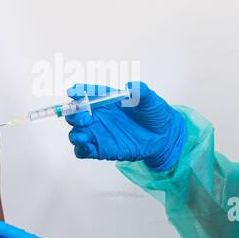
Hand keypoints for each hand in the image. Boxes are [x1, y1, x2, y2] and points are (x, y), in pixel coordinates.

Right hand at [65, 81, 186, 170]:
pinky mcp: (101, 149)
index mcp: (106, 99)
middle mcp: (99, 115)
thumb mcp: (150, 99)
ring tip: (83, 135)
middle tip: (84, 117)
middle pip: (76, 114)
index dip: (78, 91)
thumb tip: (130, 86)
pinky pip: (83, 151)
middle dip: (74, 114)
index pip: (87, 93)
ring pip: (77, 133)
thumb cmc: (155, 114)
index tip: (74, 91)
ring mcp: (99, 133)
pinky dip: (81, 149)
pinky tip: (88, 146)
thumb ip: (140, 91)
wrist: (164, 135)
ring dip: (75, 134)